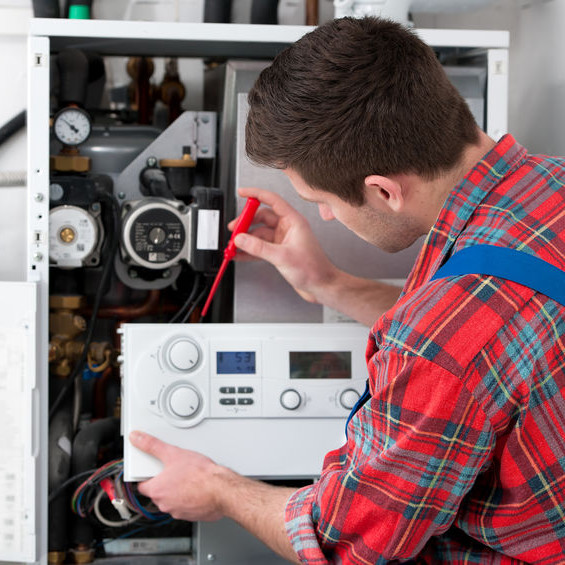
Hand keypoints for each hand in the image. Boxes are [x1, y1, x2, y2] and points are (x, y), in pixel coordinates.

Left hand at [129, 431, 225, 521]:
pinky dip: (189, 499)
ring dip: (177, 491)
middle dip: (164, 483)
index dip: (146, 476)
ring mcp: (178, 512)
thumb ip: (152, 445)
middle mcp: (164, 504)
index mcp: (157, 490)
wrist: (221, 489)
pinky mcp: (191, 515)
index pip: (141, 485)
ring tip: (188, 478)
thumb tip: (138, 438)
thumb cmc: (200, 475)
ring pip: (171, 500)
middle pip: (157, 493)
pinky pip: (185, 507)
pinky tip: (197, 488)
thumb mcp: (173, 453)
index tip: (152, 471)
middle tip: (175, 471)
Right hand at [229, 187, 337, 302]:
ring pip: (259, 233)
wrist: (321, 286)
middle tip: (234, 229)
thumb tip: (241, 239)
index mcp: (293, 221)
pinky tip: (240, 254)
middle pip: (262, 217)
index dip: (255, 194)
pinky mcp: (279, 252)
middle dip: (246, 222)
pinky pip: (260, 247)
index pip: (272, 200)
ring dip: (246, 239)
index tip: (241, 192)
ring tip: (234, 245)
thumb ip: (259, 247)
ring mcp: (283, 240)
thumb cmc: (313, 269)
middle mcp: (288, 228)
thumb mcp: (283, 256)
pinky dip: (249, 250)